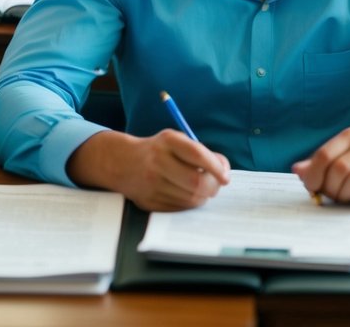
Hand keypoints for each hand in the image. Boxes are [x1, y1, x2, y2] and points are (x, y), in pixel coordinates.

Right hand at [67, 130, 230, 211]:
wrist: (123, 163)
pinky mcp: (150, 202)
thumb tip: (224, 172)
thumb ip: (200, 152)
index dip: (216, 167)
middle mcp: (158, 162)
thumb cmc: (159, 150)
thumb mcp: (176, 141)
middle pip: (196, 182)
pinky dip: (189, 203)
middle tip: (217, 184)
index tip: (226, 177)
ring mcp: (152, 184)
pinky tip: (185, 193)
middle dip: (213, 186)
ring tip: (200, 187)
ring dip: (202, 196)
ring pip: (191, 199)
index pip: (198, 155)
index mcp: (167, 141)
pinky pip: (180, 208)